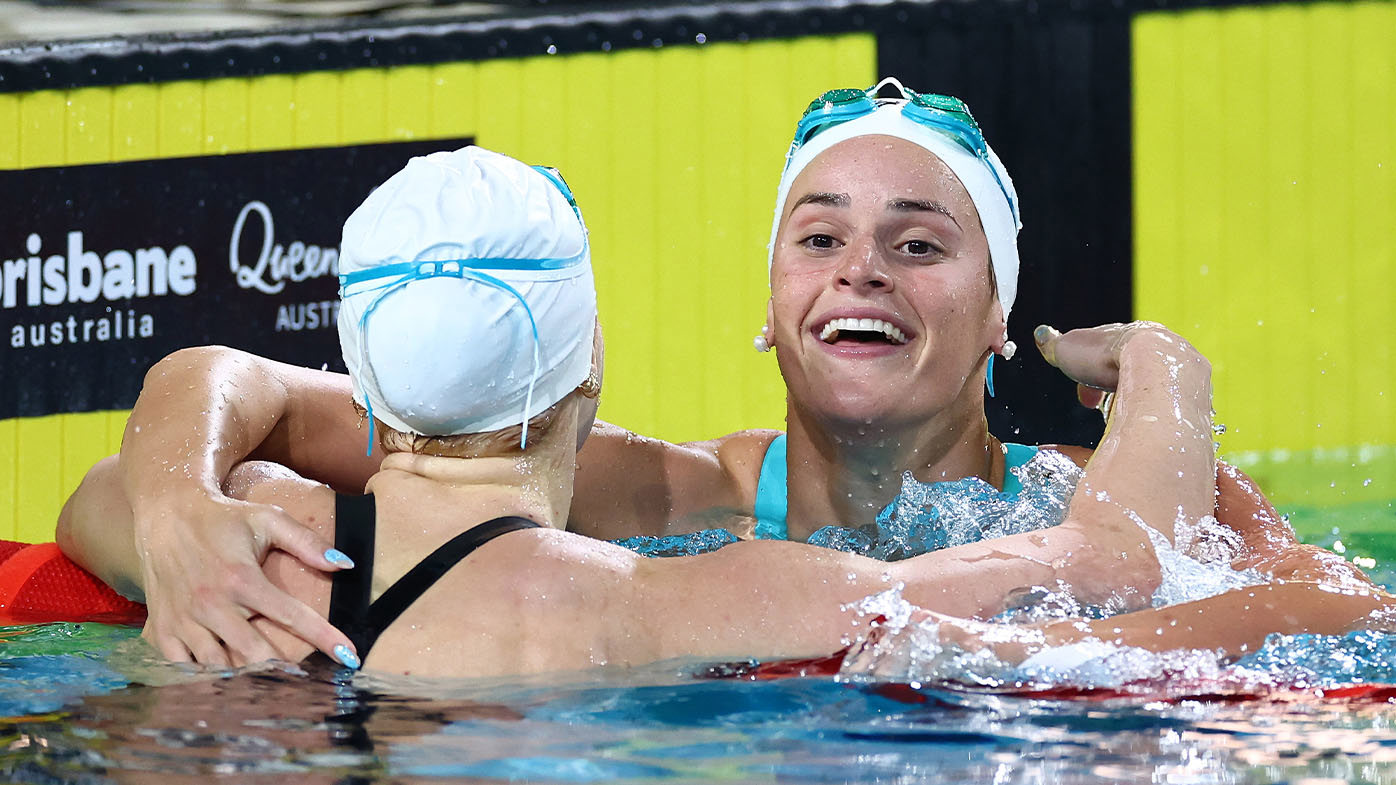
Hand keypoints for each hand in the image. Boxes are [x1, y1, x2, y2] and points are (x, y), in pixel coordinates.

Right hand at [134, 489, 356, 667]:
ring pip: (218, 667)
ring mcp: (184, 620)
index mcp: (241, 578)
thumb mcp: (268, 519)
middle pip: (254, 653)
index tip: (349, 658)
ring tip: (272, 694)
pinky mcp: (163, 630)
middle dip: (283, 673)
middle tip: (309, 686)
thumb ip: (307, 541)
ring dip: (244, 683)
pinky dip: (203, 682)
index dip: (324, 639)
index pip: (292, 616)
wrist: (166, 515)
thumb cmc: (224, 519)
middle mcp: (211, 604)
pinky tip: (225, 689)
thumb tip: (345, 564)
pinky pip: (183, 669)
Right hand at [1032, 321, 1202, 410]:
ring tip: (1122, 421)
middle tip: (1101, 408)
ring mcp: (1182, 372)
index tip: (1084, 398)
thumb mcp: (1070, 350)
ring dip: (1137, 402)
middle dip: (1116, 389)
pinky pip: (1171, 408)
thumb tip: (1042, 336)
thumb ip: (1055, 345)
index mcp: (1133, 336)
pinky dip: (1156, 417)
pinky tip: (1145, 428)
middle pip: (1137, 372)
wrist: (1152, 368)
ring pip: (1157, 389)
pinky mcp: (1194, 396)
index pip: (1113, 355)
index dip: (1093, 376)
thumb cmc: (1109, 357)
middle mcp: (1161, 349)